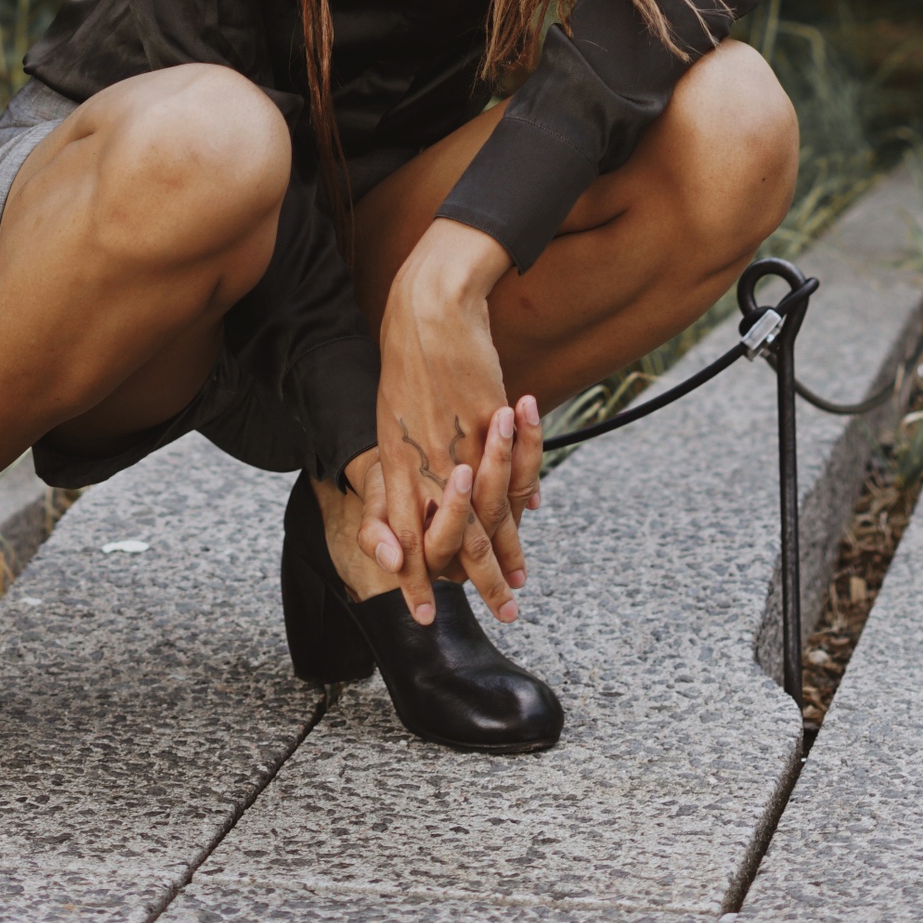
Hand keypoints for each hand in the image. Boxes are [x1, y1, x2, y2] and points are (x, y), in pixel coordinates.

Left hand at [366, 219, 542, 625]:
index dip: (412, 577)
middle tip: (502, 615)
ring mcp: (457, 443)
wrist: (428, 307)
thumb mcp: (391, 419)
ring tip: (521, 581)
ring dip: (507, 551)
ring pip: (486, 514)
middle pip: (451, 539)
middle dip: (476, 582)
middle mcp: (423, 460)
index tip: (421, 615)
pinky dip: (523, 495)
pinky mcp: (487, 422)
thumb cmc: (407, 358)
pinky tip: (530, 514)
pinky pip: (511, 472)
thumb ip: (405, 465)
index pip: (402, 536)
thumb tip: (419, 505)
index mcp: (393, 460)